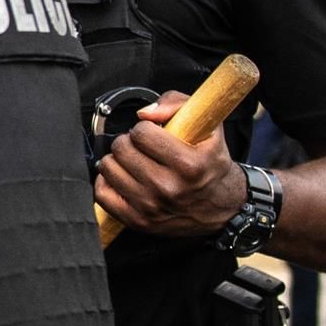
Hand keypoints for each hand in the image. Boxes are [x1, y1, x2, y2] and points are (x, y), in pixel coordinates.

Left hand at [93, 92, 248, 237]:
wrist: (222, 205)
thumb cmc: (210, 162)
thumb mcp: (209, 127)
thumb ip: (177, 104)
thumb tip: (144, 113)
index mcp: (190, 165)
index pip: (141, 133)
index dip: (144, 129)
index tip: (152, 134)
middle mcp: (169, 188)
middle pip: (122, 149)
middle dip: (129, 142)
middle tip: (142, 148)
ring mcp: (152, 207)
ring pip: (109, 168)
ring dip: (118, 160)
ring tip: (134, 162)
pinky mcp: (138, 221)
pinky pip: (103, 194)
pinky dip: (107, 182)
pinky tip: (123, 177)